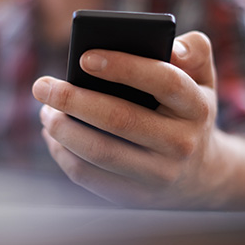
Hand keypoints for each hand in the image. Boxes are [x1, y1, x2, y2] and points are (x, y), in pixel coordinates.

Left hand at [32, 31, 232, 208]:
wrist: (201, 175)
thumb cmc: (187, 112)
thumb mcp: (202, 79)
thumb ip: (194, 50)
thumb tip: (173, 47)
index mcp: (197, 107)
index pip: (164, 81)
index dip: (123, 67)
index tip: (84, 58)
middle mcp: (182, 144)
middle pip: (120, 119)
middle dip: (73, 100)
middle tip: (42, 86)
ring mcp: (159, 175)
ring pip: (100, 152)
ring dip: (62, 129)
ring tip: (45, 111)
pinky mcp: (135, 197)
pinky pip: (89, 177)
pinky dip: (63, 155)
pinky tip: (53, 137)